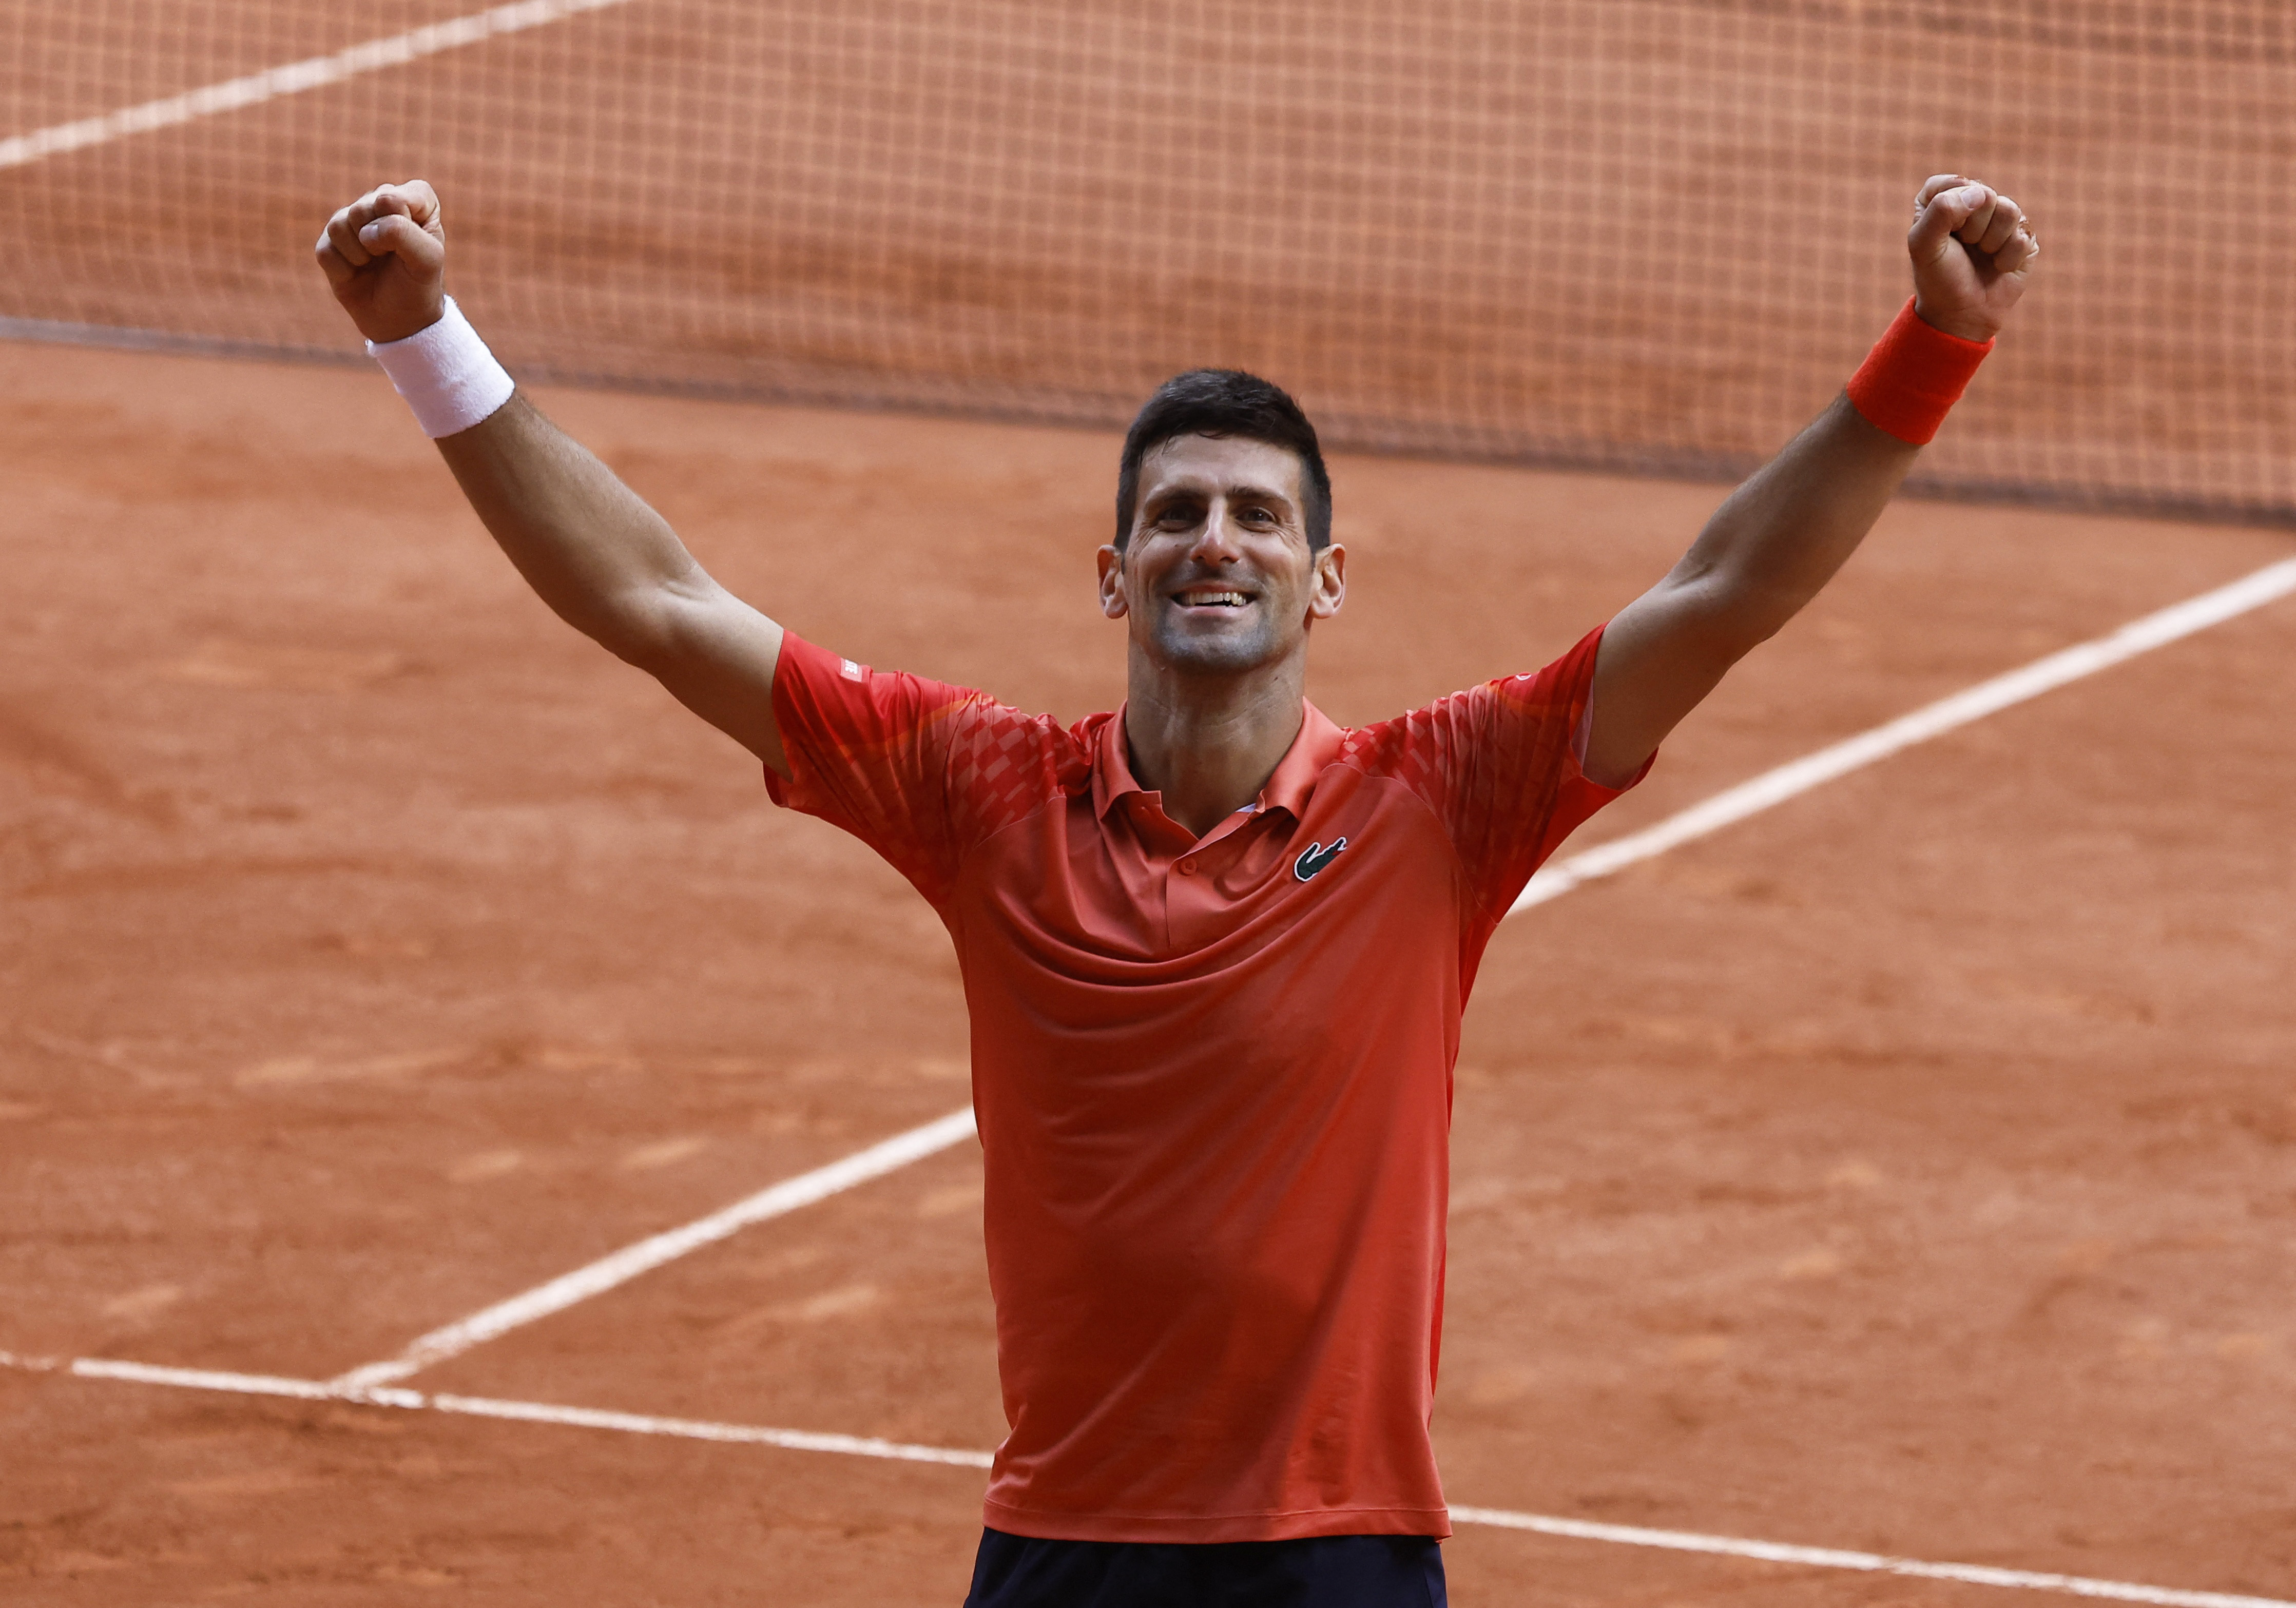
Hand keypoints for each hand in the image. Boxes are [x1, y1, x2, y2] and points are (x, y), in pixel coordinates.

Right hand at [315, 180, 447, 344]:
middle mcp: (380, 202)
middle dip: (377, 243)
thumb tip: (366, 231)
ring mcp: (351, 220)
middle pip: (361, 210)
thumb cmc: (419, 284)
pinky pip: (325, 251)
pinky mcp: (329, 242)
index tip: (413, 246)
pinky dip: (343, 271)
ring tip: (373, 265)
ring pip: (338, 226)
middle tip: (390, 258)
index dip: (399, 227)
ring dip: (359, 257)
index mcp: (414, 198)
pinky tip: (356, 273)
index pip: (393, 198)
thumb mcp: (428, 260)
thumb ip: (404, 234)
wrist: (399, 319)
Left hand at [1906, 173, 2037, 342]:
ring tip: (1982, 256)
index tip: (1945, 231)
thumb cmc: (1938, 278)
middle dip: (1971, 228)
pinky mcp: (2024, 237)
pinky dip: (2007, 258)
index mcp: (1943, 200)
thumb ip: (1940, 211)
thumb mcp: (1923, 245)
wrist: (1962, 314)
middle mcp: (1974, 205)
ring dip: (1991, 242)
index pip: (1951, 182)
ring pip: (2009, 210)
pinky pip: (2023, 236)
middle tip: (1964, 248)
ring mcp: (2001, 220)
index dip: (1950, 207)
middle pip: (1984, 194)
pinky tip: (1997, 267)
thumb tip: (1980, 193)